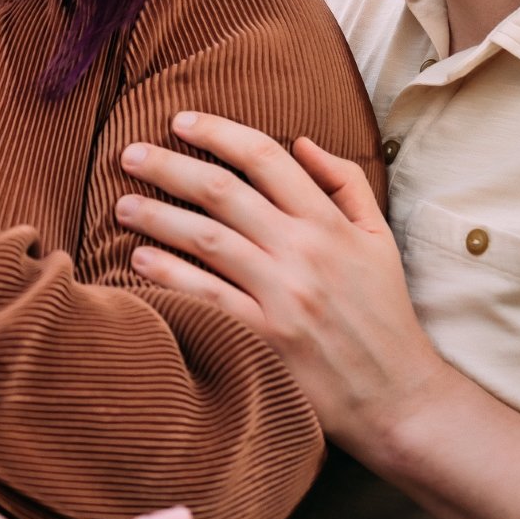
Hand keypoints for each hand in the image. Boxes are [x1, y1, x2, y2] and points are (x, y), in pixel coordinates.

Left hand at [114, 112, 455, 458]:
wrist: (398, 397)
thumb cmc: (383, 314)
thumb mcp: (379, 239)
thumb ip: (346, 183)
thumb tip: (300, 141)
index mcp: (330, 223)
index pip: (265, 158)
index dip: (218, 132)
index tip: (180, 121)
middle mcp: (304, 252)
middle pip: (223, 192)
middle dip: (169, 166)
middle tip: (129, 153)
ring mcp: (283, 296)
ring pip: (207, 239)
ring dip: (157, 216)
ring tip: (121, 205)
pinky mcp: (265, 338)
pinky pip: (206, 296)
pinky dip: (169, 274)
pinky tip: (138, 260)